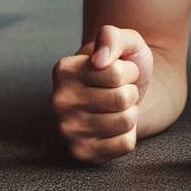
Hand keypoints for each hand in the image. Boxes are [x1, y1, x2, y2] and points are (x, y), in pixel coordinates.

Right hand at [52, 25, 154, 163]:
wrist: (127, 94)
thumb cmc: (124, 66)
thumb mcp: (125, 42)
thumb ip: (113, 37)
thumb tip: (100, 59)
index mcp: (64, 70)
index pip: (116, 73)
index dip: (129, 71)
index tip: (119, 71)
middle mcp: (58, 101)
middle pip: (122, 98)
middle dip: (131, 92)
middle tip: (120, 91)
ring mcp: (68, 130)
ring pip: (126, 121)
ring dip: (132, 112)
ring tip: (118, 107)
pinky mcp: (82, 153)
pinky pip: (125, 145)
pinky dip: (130, 134)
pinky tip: (115, 127)